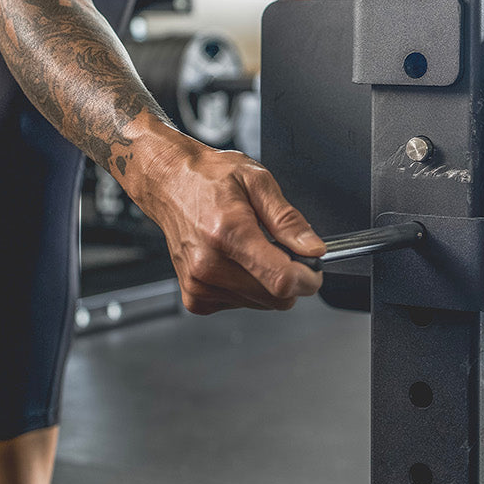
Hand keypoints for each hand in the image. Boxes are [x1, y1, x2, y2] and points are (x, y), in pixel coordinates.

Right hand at [149, 138, 325, 314]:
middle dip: (290, 277)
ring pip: (261, 304)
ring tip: (250, 247)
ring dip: (267, 282)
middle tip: (279, 247)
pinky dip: (247, 288)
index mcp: (228, 233)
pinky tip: (235, 261)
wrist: (170, 184)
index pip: (280, 280)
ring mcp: (199, 285)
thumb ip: (288, 220)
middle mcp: (209, 265)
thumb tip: (313, 249)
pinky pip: (241, 305)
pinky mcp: (195, 298)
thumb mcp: (258, 181)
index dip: (308, 279)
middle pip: (275, 298)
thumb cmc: (209, 178)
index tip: (313, 268)